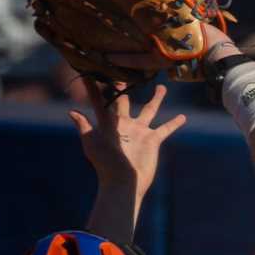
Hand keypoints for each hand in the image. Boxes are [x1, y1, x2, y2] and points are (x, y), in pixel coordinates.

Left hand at [69, 79, 185, 197]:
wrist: (123, 181)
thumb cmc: (105, 163)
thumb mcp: (92, 143)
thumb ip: (84, 126)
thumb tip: (72, 111)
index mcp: (108, 123)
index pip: (100, 102)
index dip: (94, 89)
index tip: (90, 73)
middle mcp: (124, 124)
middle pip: (125, 101)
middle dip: (124, 89)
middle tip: (124, 74)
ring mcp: (139, 131)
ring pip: (150, 110)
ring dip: (156, 98)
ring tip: (161, 87)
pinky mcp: (153, 140)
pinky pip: (165, 129)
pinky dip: (174, 123)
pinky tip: (183, 117)